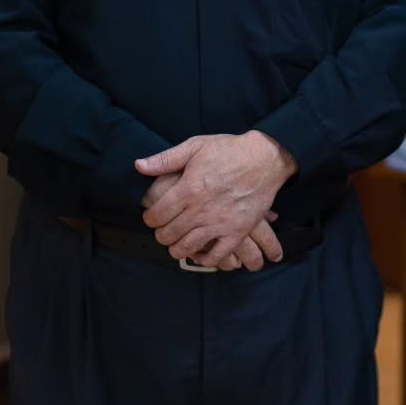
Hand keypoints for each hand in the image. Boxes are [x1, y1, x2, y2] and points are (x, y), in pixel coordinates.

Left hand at [135, 131, 296, 267]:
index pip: (156, 216)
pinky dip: (204, 259)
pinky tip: (200, 251)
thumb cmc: (230, 150)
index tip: (153, 216)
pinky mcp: (237, 231)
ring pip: (187, 248)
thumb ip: (166, 159)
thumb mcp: (196, 146)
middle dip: (161, 234)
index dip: (149, 219)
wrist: (266, 158)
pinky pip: (216, 256)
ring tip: (178, 242)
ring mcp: (219, 223)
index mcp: (188, 189)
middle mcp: (201, 210)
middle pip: (168, 234)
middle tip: (165, 229)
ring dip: (176, 249)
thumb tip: (139, 166)